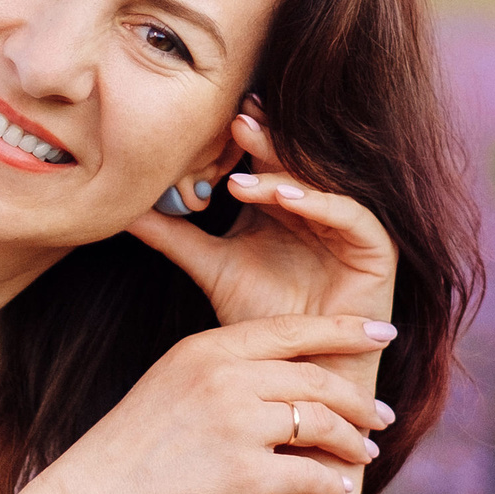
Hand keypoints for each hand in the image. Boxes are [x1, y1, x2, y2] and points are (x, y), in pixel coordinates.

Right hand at [33, 313, 396, 493]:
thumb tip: (284, 377)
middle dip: (358, 399)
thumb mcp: (171, 384)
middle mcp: (226, 380)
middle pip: (316, 379)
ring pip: (321, 425)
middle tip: (382, 415)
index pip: (293, 331)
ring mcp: (237, 427)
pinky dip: (330, 484)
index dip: (345, 331)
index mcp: (207, 350)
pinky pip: (309, 476)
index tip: (382, 333)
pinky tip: (337, 488)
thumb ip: (225, 371)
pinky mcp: (245, 477)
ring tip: (366, 453)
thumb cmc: (134, 448)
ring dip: (351, 441)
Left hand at [125, 98, 398, 332]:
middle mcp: (317, 208)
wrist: (297, 373)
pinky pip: (350, 214)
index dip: (243, 140)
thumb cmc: (257, 322)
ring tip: (244, 174)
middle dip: (266, 142)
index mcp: (282, 205)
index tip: (212, 120)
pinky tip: (282, 196)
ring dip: (284, 173)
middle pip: (294, 162)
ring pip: (319, 183)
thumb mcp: (209, 267)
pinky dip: (317, 201)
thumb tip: (120, 210)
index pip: (265, 159)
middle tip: (236, 122)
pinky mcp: (375, 248)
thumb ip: (171, 235)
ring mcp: (348, 226)